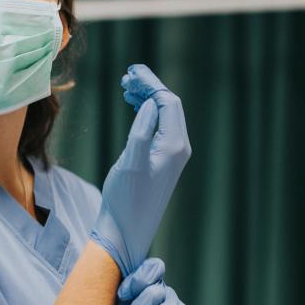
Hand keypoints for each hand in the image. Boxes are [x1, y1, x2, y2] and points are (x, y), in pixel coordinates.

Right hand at [89, 65, 190, 275]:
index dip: (151, 84)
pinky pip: (159, 128)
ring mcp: (172, 156)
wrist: (126, 231)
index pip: (168, 102)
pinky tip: (133, 108)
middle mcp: (179, 149)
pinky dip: (147, 114)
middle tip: (126, 77)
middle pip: (169, 106)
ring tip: (126, 88)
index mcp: (174, 146)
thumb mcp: (130, 162)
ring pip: (164, 116)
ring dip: (147, 99)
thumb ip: (142, 130)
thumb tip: (150, 104)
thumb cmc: (125, 200)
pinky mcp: (163, 162)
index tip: (130, 72)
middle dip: (149, 88)